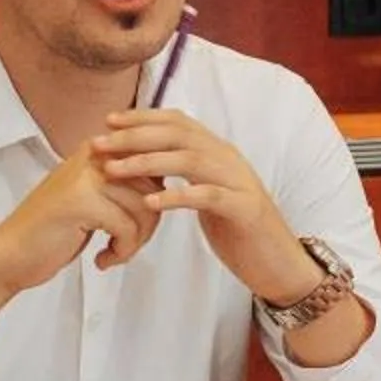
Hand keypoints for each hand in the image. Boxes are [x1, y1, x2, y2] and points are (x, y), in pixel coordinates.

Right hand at [0, 144, 157, 355]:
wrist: (8, 257)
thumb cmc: (51, 234)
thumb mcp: (91, 202)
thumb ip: (123, 188)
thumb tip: (167, 186)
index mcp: (93, 152)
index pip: (152, 165)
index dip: (157, 200)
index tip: (136, 226)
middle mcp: (90, 157)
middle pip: (154, 186)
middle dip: (149, 224)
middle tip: (128, 246)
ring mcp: (84, 178)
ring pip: (145, 207)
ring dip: (136, 241)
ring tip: (115, 254)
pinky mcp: (81, 202)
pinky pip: (127, 227)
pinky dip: (122, 251)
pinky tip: (102, 261)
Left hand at [93, 109, 314, 301]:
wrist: (280, 263)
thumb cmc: (238, 231)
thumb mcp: (209, 194)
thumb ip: (188, 174)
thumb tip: (151, 161)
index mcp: (219, 153)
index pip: (178, 121)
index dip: (142, 118)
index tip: (108, 121)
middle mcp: (229, 160)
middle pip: (178, 135)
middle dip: (134, 137)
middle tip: (100, 143)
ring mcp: (239, 183)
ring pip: (190, 160)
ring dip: (147, 162)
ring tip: (114, 170)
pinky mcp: (244, 210)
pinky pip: (208, 196)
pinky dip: (178, 196)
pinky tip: (151, 201)